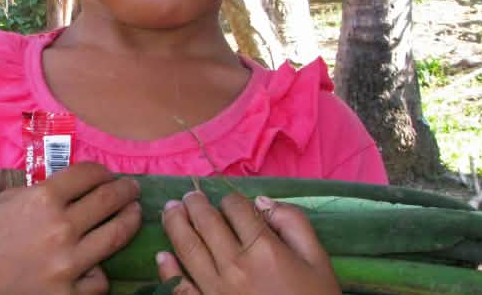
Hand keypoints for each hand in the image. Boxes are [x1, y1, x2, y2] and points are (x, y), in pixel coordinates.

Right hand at [0, 162, 141, 294]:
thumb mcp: (4, 202)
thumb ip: (38, 191)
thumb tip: (68, 186)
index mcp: (42, 199)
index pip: (87, 175)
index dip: (103, 171)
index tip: (108, 174)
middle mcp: (61, 227)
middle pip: (109, 200)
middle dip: (126, 191)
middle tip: (132, 189)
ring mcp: (68, 263)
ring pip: (116, 236)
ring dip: (130, 220)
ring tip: (134, 215)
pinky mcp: (69, 293)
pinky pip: (99, 279)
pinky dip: (98, 271)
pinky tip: (96, 264)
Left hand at [156, 192, 338, 294]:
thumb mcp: (318, 260)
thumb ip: (294, 224)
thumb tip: (262, 202)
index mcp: (264, 249)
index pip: (236, 210)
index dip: (231, 199)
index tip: (229, 200)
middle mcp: (235, 266)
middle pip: (207, 224)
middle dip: (196, 204)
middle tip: (190, 196)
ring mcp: (215, 289)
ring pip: (187, 249)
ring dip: (175, 224)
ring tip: (171, 209)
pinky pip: (180, 288)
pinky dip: (168, 271)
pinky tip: (162, 255)